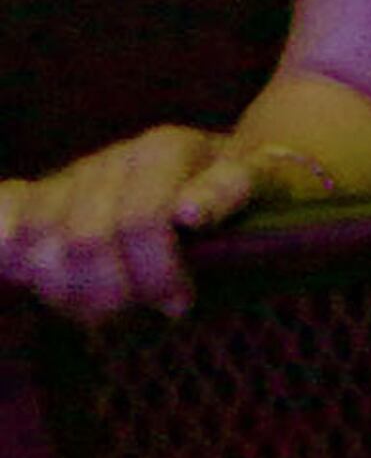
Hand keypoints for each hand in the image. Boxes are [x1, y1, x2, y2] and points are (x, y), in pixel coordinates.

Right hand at [0, 127, 243, 324]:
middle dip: (113, 291)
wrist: (234, 157)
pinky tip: (14, 262)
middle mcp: (116, 158)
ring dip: (66, 289)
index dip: (156, 272)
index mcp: (166, 149)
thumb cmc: (249, 182)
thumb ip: (227, 192)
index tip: (178, 304)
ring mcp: (80, 175)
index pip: (140, 219)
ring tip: (105, 306)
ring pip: (39, 238)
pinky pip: (7, 206)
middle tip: (145, 308)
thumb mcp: (259, 181)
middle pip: (83, 239)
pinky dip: (1, 236)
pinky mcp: (50, 194)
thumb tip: (187, 213)